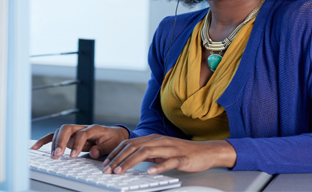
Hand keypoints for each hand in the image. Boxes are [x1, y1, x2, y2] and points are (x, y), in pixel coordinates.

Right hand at [30, 124, 128, 158]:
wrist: (114, 135)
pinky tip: (35, 147)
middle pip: (68, 129)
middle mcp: (83, 127)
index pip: (83, 133)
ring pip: (60, 132)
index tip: (73, 155)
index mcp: (95, 128)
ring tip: (53, 156)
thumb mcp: (112, 146)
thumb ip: (102, 149)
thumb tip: (92, 152)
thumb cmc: (113, 140)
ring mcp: (75, 130)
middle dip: (61, 141)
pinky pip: (55, 136)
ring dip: (54, 143)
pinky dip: (45, 141)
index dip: (77, 144)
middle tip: (58, 154)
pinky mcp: (69, 135)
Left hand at [101, 134, 236, 174]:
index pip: (129, 144)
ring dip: (131, 162)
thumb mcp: (161, 151)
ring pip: (147, 153)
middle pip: (134, 147)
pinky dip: (158, 166)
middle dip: (118, 159)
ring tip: (121, 172)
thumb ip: (147, 153)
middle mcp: (160, 141)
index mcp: (153, 139)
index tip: (106, 163)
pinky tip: (150, 172)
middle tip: (108, 170)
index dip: (116, 153)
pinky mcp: (181, 158)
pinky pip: (169, 162)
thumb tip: (130, 159)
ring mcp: (170, 149)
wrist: (205, 152)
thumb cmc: (183, 153)